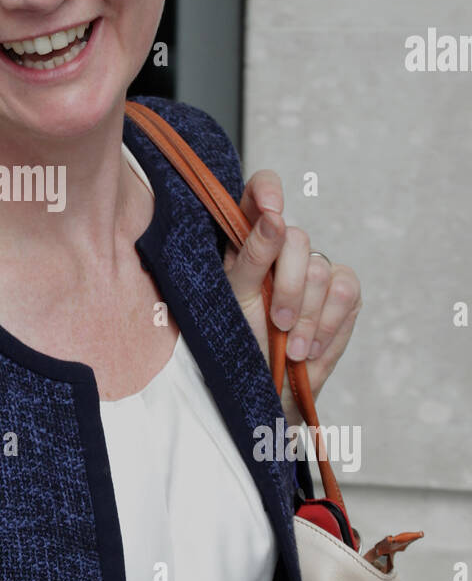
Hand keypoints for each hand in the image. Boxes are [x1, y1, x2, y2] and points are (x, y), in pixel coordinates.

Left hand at [222, 171, 362, 425]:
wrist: (267, 388)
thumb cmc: (240, 341)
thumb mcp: (235, 298)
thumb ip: (252, 256)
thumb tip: (273, 216)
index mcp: (247, 239)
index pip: (260, 192)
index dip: (268, 191)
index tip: (271, 211)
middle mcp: (282, 247)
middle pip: (297, 237)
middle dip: (288, 286)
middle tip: (276, 321)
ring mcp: (315, 267)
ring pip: (321, 270)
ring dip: (305, 316)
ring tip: (290, 346)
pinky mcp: (343, 291)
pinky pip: (345, 292)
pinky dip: (327, 324)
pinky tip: (309, 347)